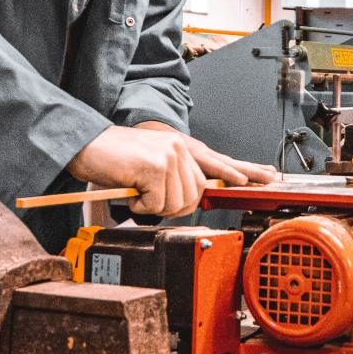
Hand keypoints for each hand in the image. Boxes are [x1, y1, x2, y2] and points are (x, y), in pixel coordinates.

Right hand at [66, 124, 277, 215]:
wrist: (85, 146)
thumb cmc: (113, 161)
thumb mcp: (150, 169)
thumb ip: (174, 179)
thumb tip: (191, 199)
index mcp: (182, 147)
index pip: (219, 163)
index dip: (242, 173)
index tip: (267, 177)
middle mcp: (181, 148)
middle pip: (197, 194)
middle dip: (173, 206)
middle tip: (148, 202)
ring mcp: (170, 155)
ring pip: (179, 202)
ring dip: (154, 207)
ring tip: (137, 193)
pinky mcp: (156, 165)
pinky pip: (158, 203)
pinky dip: (142, 206)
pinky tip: (130, 191)